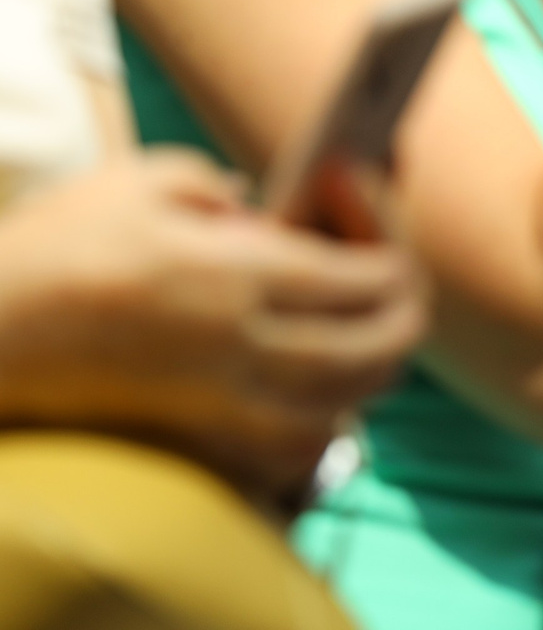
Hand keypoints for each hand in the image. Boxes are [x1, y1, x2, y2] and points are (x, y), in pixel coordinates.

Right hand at [0, 151, 426, 499]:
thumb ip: (224, 189)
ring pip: (357, 400)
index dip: (388, 231)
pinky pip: (305, 445)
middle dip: (405, 301)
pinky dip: (331, 413)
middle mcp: (248, 349)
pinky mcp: (206, 441)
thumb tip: (275, 211)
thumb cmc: (50, 250)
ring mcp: (230, 405)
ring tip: (363, 316)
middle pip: (386, 343)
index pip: (374, 273)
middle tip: (388, 265)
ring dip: (377, 358)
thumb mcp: (139, 184)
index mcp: (239, 277)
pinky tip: (316, 379)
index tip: (351, 194)